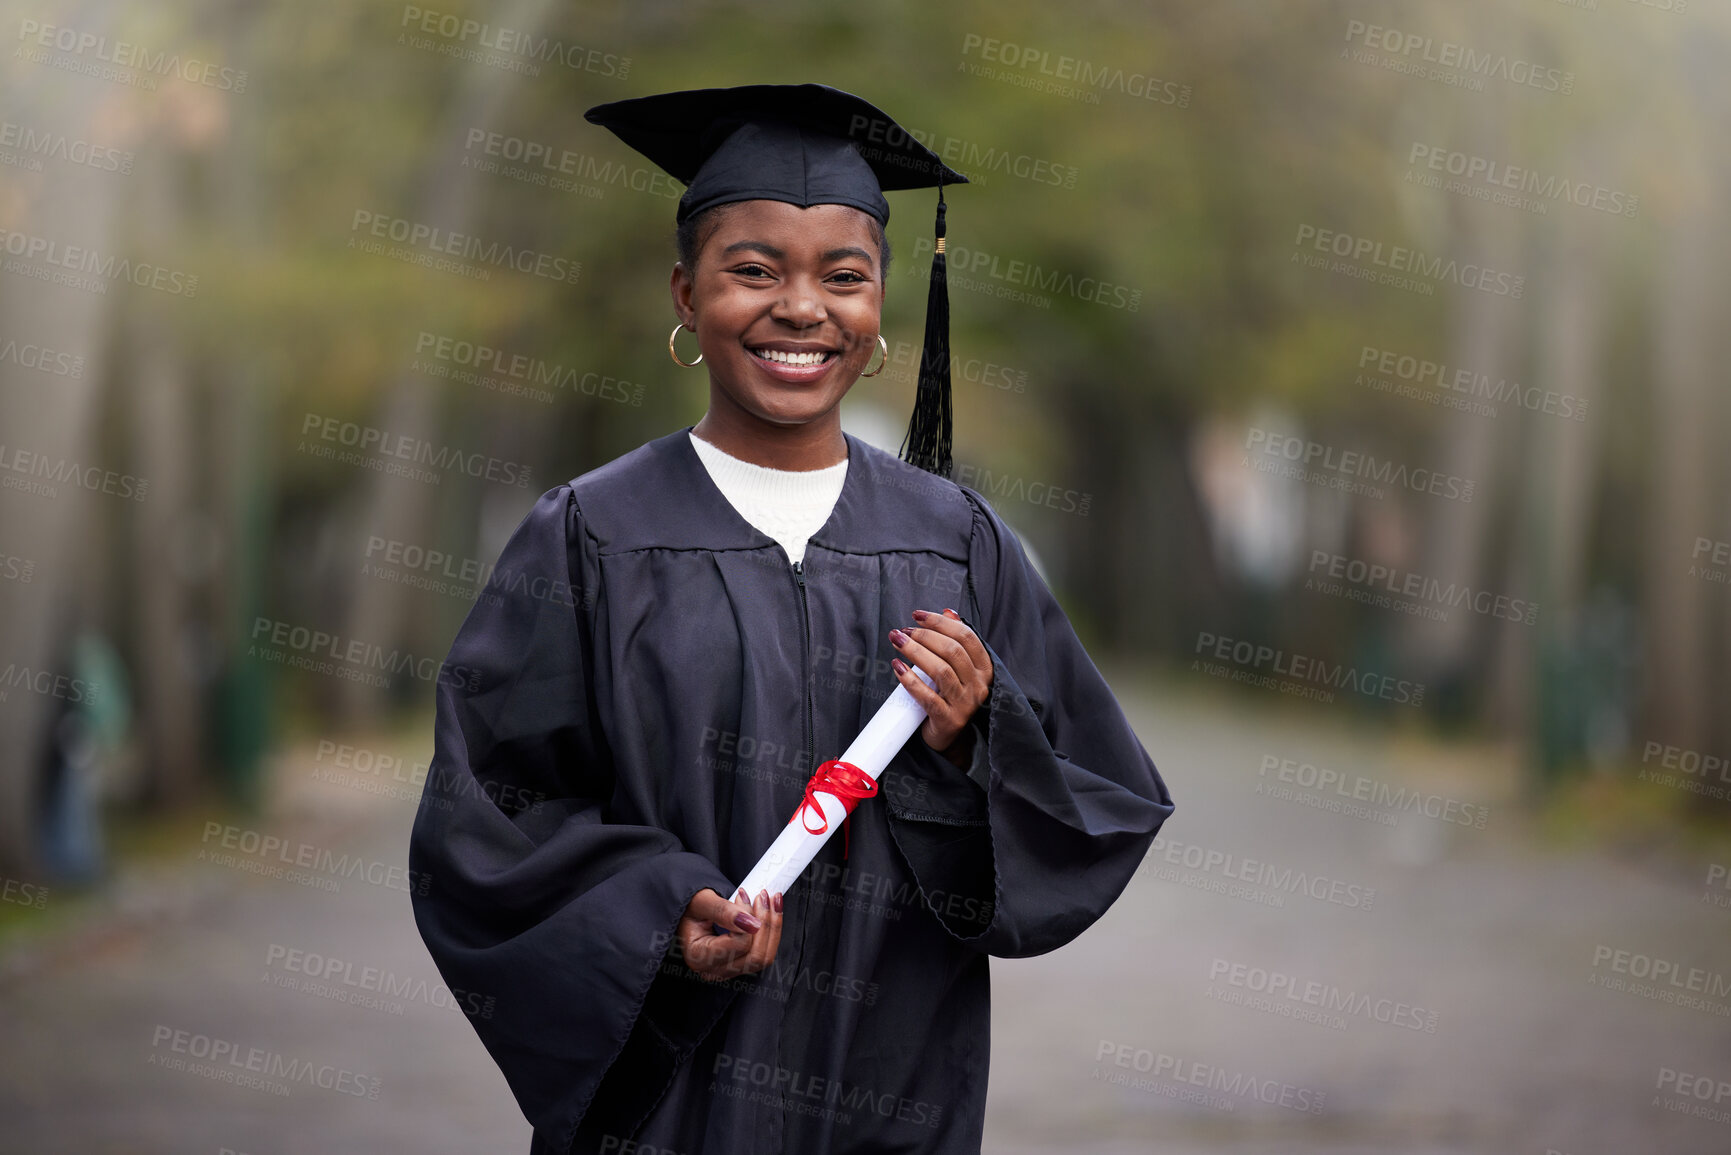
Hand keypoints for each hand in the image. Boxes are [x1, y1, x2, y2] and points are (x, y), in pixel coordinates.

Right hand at [674, 887, 783, 981]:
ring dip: (772, 927)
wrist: (689, 910)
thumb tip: (750, 923)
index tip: (743, 895)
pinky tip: (770, 911)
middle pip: (755, 957)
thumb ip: (723, 911)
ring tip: (769, 900)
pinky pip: (765, 953)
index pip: (738, 945)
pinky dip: (771, 931)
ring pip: (764, 957)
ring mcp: (728, 970)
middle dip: (766, 924)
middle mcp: (713, 970)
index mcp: (699, 957)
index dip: (747, 919)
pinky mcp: (740, 965)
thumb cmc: (691, 906)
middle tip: (763, 896)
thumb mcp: (702, 902)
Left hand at [888, 608, 992, 765]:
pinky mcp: (949, 720)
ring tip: (897, 641)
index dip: (940, 622)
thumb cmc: (950, 696)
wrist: (948, 738)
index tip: (917, 615)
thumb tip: (948, 612)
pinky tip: (897, 667)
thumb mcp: (958, 669)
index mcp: (984, 669)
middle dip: (925, 635)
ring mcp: (965, 705)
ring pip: (940, 671)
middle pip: (952, 651)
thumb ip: (956, 641)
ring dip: (915, 652)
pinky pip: (928, 697)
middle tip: (903, 631)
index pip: (966, 636)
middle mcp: (979, 686)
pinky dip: (910, 680)